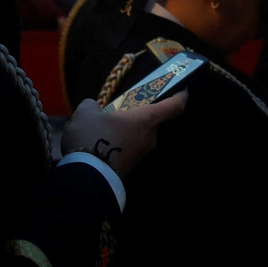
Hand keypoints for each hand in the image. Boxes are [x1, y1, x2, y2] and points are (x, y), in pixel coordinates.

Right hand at [61, 94, 188, 179]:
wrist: (87, 178)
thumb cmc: (94, 138)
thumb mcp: (86, 113)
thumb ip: (92, 106)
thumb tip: (94, 107)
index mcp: (146, 119)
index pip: (174, 106)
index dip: (181, 95)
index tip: (182, 88)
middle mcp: (150, 137)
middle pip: (152, 121)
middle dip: (139, 115)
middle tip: (121, 109)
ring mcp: (142, 154)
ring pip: (139, 136)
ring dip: (127, 130)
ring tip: (103, 127)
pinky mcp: (131, 168)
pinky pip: (129, 149)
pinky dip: (120, 144)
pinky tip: (100, 143)